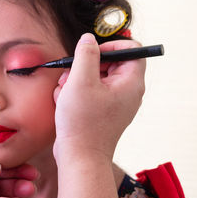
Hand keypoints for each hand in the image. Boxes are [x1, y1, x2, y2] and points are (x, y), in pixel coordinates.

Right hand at [53, 33, 145, 161]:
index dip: (112, 46)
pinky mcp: (102, 111)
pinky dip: (75, 93)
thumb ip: (86, 54)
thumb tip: (89, 39)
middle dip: (85, 65)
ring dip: (75, 80)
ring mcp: (114, 103)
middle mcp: (127, 92)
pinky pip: (89, 92)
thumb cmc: (83, 123)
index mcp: (131, 83)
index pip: (132, 50)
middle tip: (71, 74)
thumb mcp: (81, 81)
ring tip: (64, 92)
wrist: (79, 158)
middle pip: (110, 63)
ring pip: (95, 77)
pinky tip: (64, 102)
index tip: (92, 51)